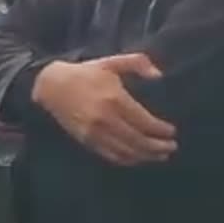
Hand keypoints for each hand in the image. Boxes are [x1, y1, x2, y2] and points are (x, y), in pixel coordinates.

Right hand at [33, 54, 177, 165]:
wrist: (51, 85)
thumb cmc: (84, 73)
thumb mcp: (111, 62)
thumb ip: (137, 63)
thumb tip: (159, 75)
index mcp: (115, 99)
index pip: (145, 122)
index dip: (162, 130)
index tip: (172, 132)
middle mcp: (106, 119)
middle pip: (139, 140)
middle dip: (158, 146)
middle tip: (172, 147)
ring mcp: (95, 132)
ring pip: (127, 151)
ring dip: (146, 156)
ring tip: (160, 156)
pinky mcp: (86, 140)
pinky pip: (111, 155)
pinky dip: (128, 160)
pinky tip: (137, 158)